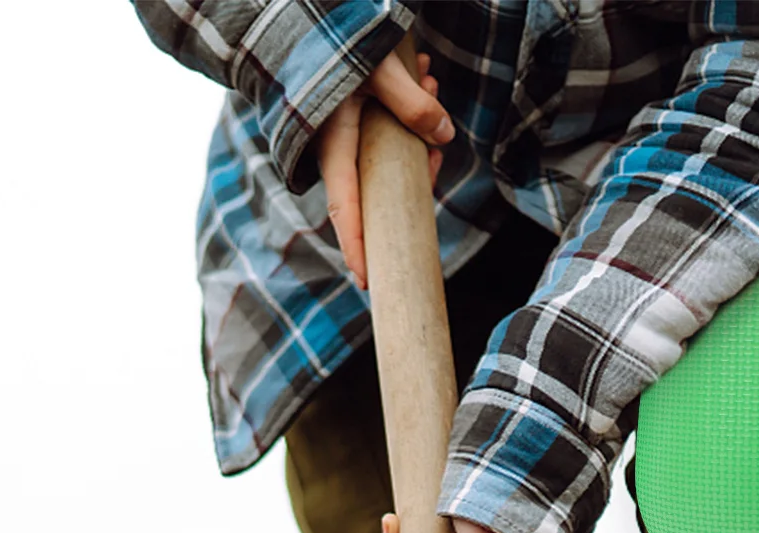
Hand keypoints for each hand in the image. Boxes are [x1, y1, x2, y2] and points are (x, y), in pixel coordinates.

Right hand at [317, 50, 451, 287]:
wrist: (315, 10)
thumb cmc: (340, 36)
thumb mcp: (378, 67)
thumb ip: (411, 102)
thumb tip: (443, 136)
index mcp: (332, 143)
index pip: (345, 210)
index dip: (357, 247)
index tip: (369, 281)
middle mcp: (337, 147)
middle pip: (379, 192)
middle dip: (417, 174)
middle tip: (435, 155)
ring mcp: (348, 137)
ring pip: (391, 161)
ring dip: (419, 136)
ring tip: (429, 83)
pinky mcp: (360, 121)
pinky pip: (392, 137)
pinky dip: (413, 120)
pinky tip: (426, 81)